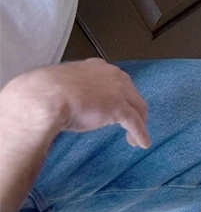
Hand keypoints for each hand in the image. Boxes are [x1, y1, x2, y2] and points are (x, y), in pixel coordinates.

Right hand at [6, 59, 150, 148]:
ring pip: (137, 108)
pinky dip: (140, 134)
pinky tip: (142, 144)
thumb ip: (73, 89)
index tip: (119, 104)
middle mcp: (113, 75)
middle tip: (131, 123)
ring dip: (139, 124)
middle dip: (133, 108)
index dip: (120, 94)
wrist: (46, 97)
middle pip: (131, 93)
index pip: (116, 80)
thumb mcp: (64, 84)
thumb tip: (68, 100)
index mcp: (98, 67)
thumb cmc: (48, 91)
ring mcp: (118, 91)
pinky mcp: (119, 108)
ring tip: (136, 139)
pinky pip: (135, 123)